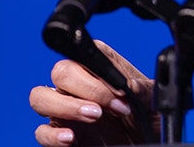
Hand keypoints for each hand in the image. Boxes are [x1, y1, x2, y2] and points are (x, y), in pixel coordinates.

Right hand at [29, 41, 154, 145]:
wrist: (145, 143)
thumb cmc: (147, 119)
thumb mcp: (152, 102)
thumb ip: (142, 90)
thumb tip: (129, 85)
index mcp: (100, 71)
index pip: (85, 54)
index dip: (98, 69)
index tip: (120, 89)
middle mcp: (79, 87)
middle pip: (61, 72)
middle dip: (84, 87)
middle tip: (106, 107)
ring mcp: (66, 111)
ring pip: (41, 97)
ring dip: (64, 106)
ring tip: (93, 117)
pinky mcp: (59, 135)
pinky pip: (41, 132)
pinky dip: (52, 135)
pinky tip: (70, 138)